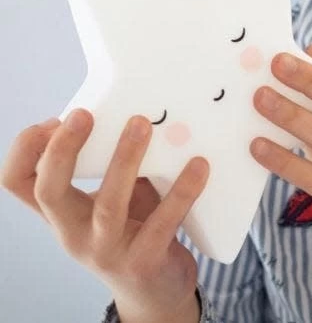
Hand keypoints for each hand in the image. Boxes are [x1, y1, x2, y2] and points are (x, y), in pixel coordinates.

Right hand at [0, 110, 207, 322]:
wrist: (154, 293)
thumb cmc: (134, 231)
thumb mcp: (114, 199)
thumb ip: (117, 166)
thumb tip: (141, 114)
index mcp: (62, 213)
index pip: (17, 182)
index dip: (25, 149)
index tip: (52, 121)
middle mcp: (74, 234)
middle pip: (49, 191)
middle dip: (62, 150)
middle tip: (83, 114)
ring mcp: (107, 251)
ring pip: (108, 205)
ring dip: (125, 159)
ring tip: (141, 124)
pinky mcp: (144, 261)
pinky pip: (163, 222)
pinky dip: (182, 191)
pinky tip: (199, 165)